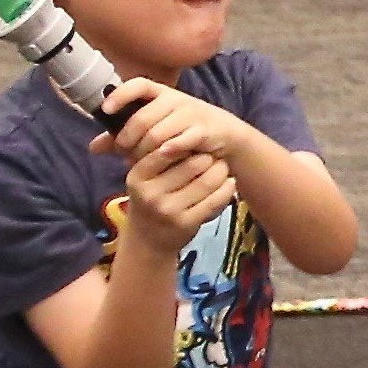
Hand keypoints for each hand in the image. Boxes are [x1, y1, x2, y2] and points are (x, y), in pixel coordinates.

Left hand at [95, 80, 257, 179]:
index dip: (121, 95)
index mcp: (162, 93)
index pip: (138, 84)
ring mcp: (191, 114)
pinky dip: (166, 153)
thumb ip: (125, 137)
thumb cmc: (185, 131)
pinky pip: (178, 142)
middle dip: (128, 138)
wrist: (226, 136)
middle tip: (124, 152)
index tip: (106, 110)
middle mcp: (176, 99)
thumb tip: (93, 147)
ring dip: (144, 151)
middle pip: (141, 117)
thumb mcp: (156, 129)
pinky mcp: (204, 130)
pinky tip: (162, 159)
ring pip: (156, 134)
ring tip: (141, 161)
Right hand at [120, 141, 236, 259]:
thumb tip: (180, 126)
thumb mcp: (143, 177)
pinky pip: (216, 199)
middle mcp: (150, 194)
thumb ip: (157, 154)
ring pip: (208, 180)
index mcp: (138, 176)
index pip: (168, 149)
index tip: (193, 143)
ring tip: (222, 168)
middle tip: (213, 156)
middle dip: (209, 157)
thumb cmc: (150, 198)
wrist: (147, 240)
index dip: (186, 143)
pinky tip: (229, 183)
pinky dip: (227, 188)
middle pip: (194, 163)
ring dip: (222, 171)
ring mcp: (168, 210)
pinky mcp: (186, 223)